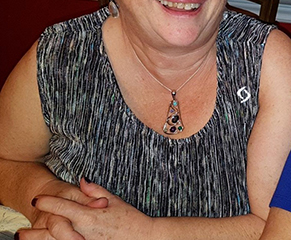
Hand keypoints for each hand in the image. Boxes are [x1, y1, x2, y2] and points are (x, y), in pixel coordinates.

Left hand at [22, 179, 152, 239]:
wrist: (144, 239)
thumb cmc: (130, 219)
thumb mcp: (113, 200)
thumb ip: (94, 191)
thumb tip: (81, 180)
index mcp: (89, 216)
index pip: (63, 208)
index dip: (48, 203)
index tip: (37, 199)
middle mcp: (83, 233)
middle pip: (54, 231)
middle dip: (36, 231)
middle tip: (21, 231)